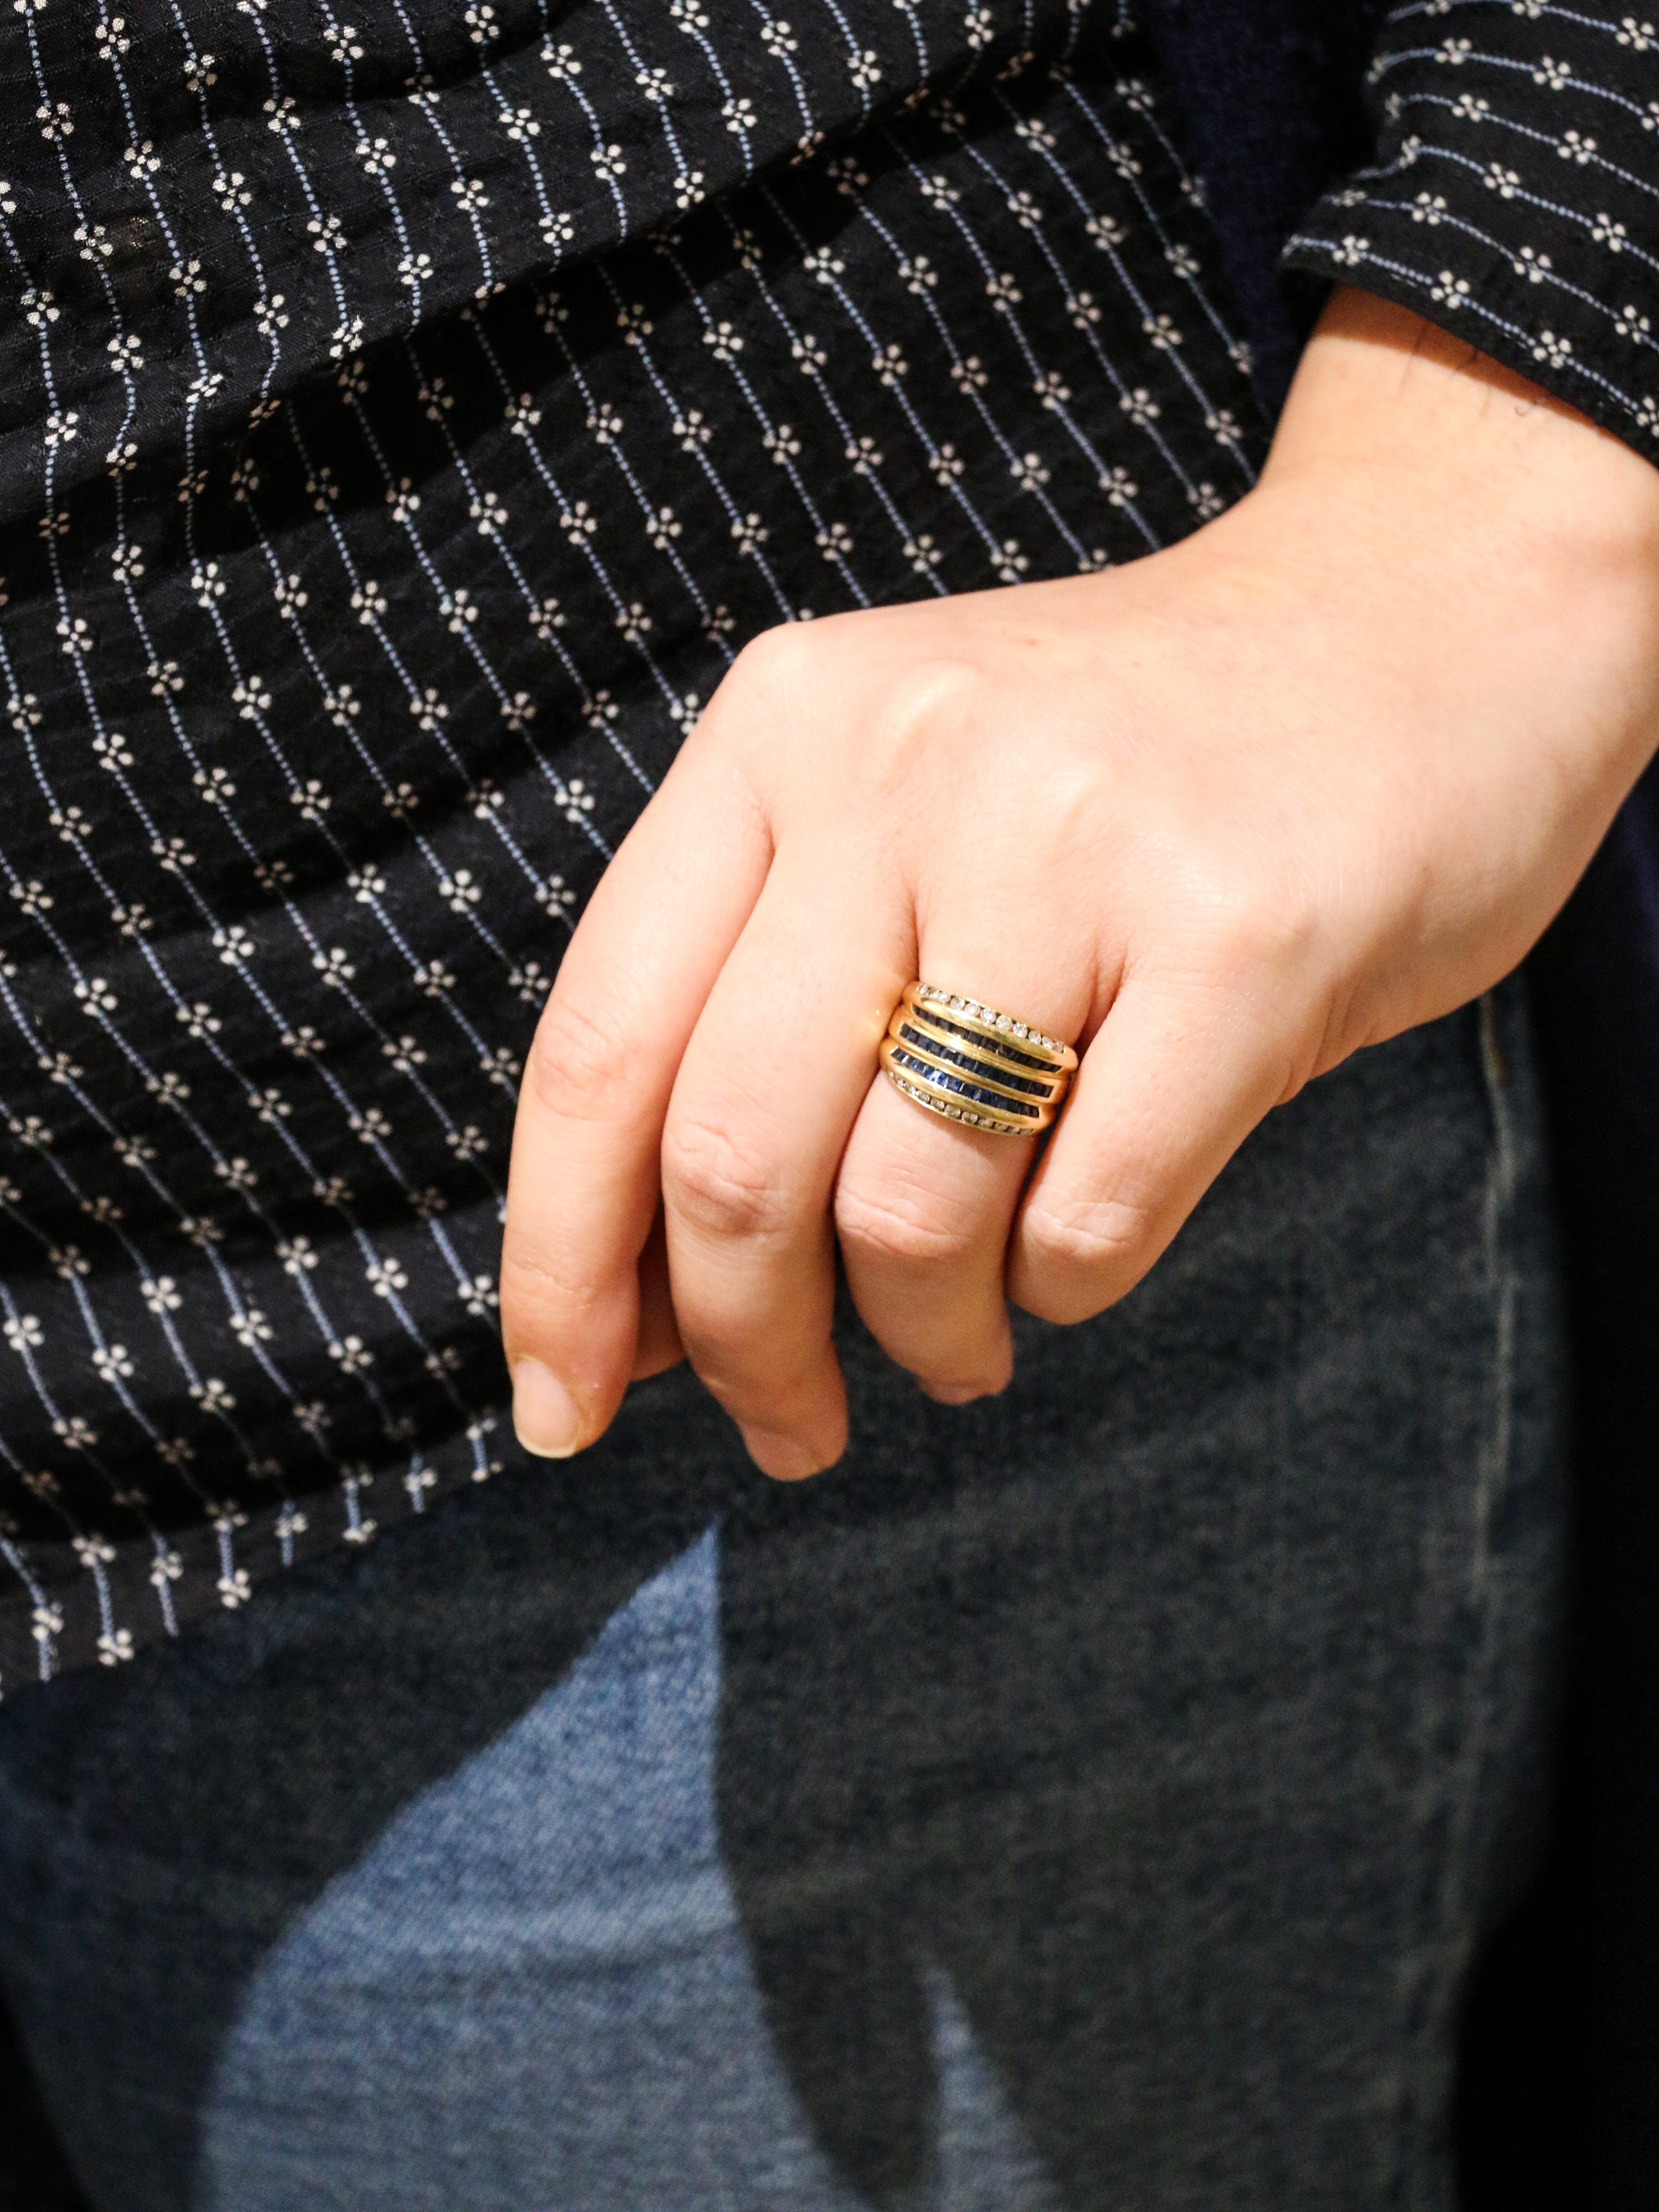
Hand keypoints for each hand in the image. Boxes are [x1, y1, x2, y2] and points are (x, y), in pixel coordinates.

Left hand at [500, 288, 1658, 1478]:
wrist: (1424, 623)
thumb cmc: (1128, 777)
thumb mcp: (901, 823)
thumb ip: (755, 1016)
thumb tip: (637, 1299)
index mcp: (780, 731)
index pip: (597, 1046)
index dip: (555, 1265)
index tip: (561, 1409)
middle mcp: (899, 762)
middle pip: (729, 1158)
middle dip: (740, 1351)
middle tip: (793, 1429)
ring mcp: (1071, 840)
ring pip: (903, 1215)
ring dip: (921, 1338)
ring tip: (961, 1347)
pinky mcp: (1243, 932)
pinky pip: (1087, 1220)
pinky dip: (1063, 1291)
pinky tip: (1076, 1256)